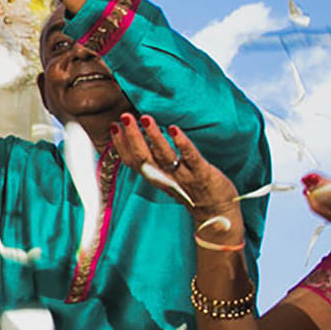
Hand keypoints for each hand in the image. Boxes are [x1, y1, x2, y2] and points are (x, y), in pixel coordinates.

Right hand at [109, 114, 240, 217]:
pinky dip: (181, 143)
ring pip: (164, 156)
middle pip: (143, 158)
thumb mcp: (170, 179)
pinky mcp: (202, 173)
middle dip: (132, 137)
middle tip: (125, 117)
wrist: (217, 213)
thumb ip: (158, 163)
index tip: (114, 126)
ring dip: (153, 136)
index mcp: (156, 178)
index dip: (121, 145)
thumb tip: (146, 142)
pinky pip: (190, 157)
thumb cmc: (193, 192)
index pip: (133, 162)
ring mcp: (183, 176)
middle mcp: (165, 178)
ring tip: (145, 118)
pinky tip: (174, 129)